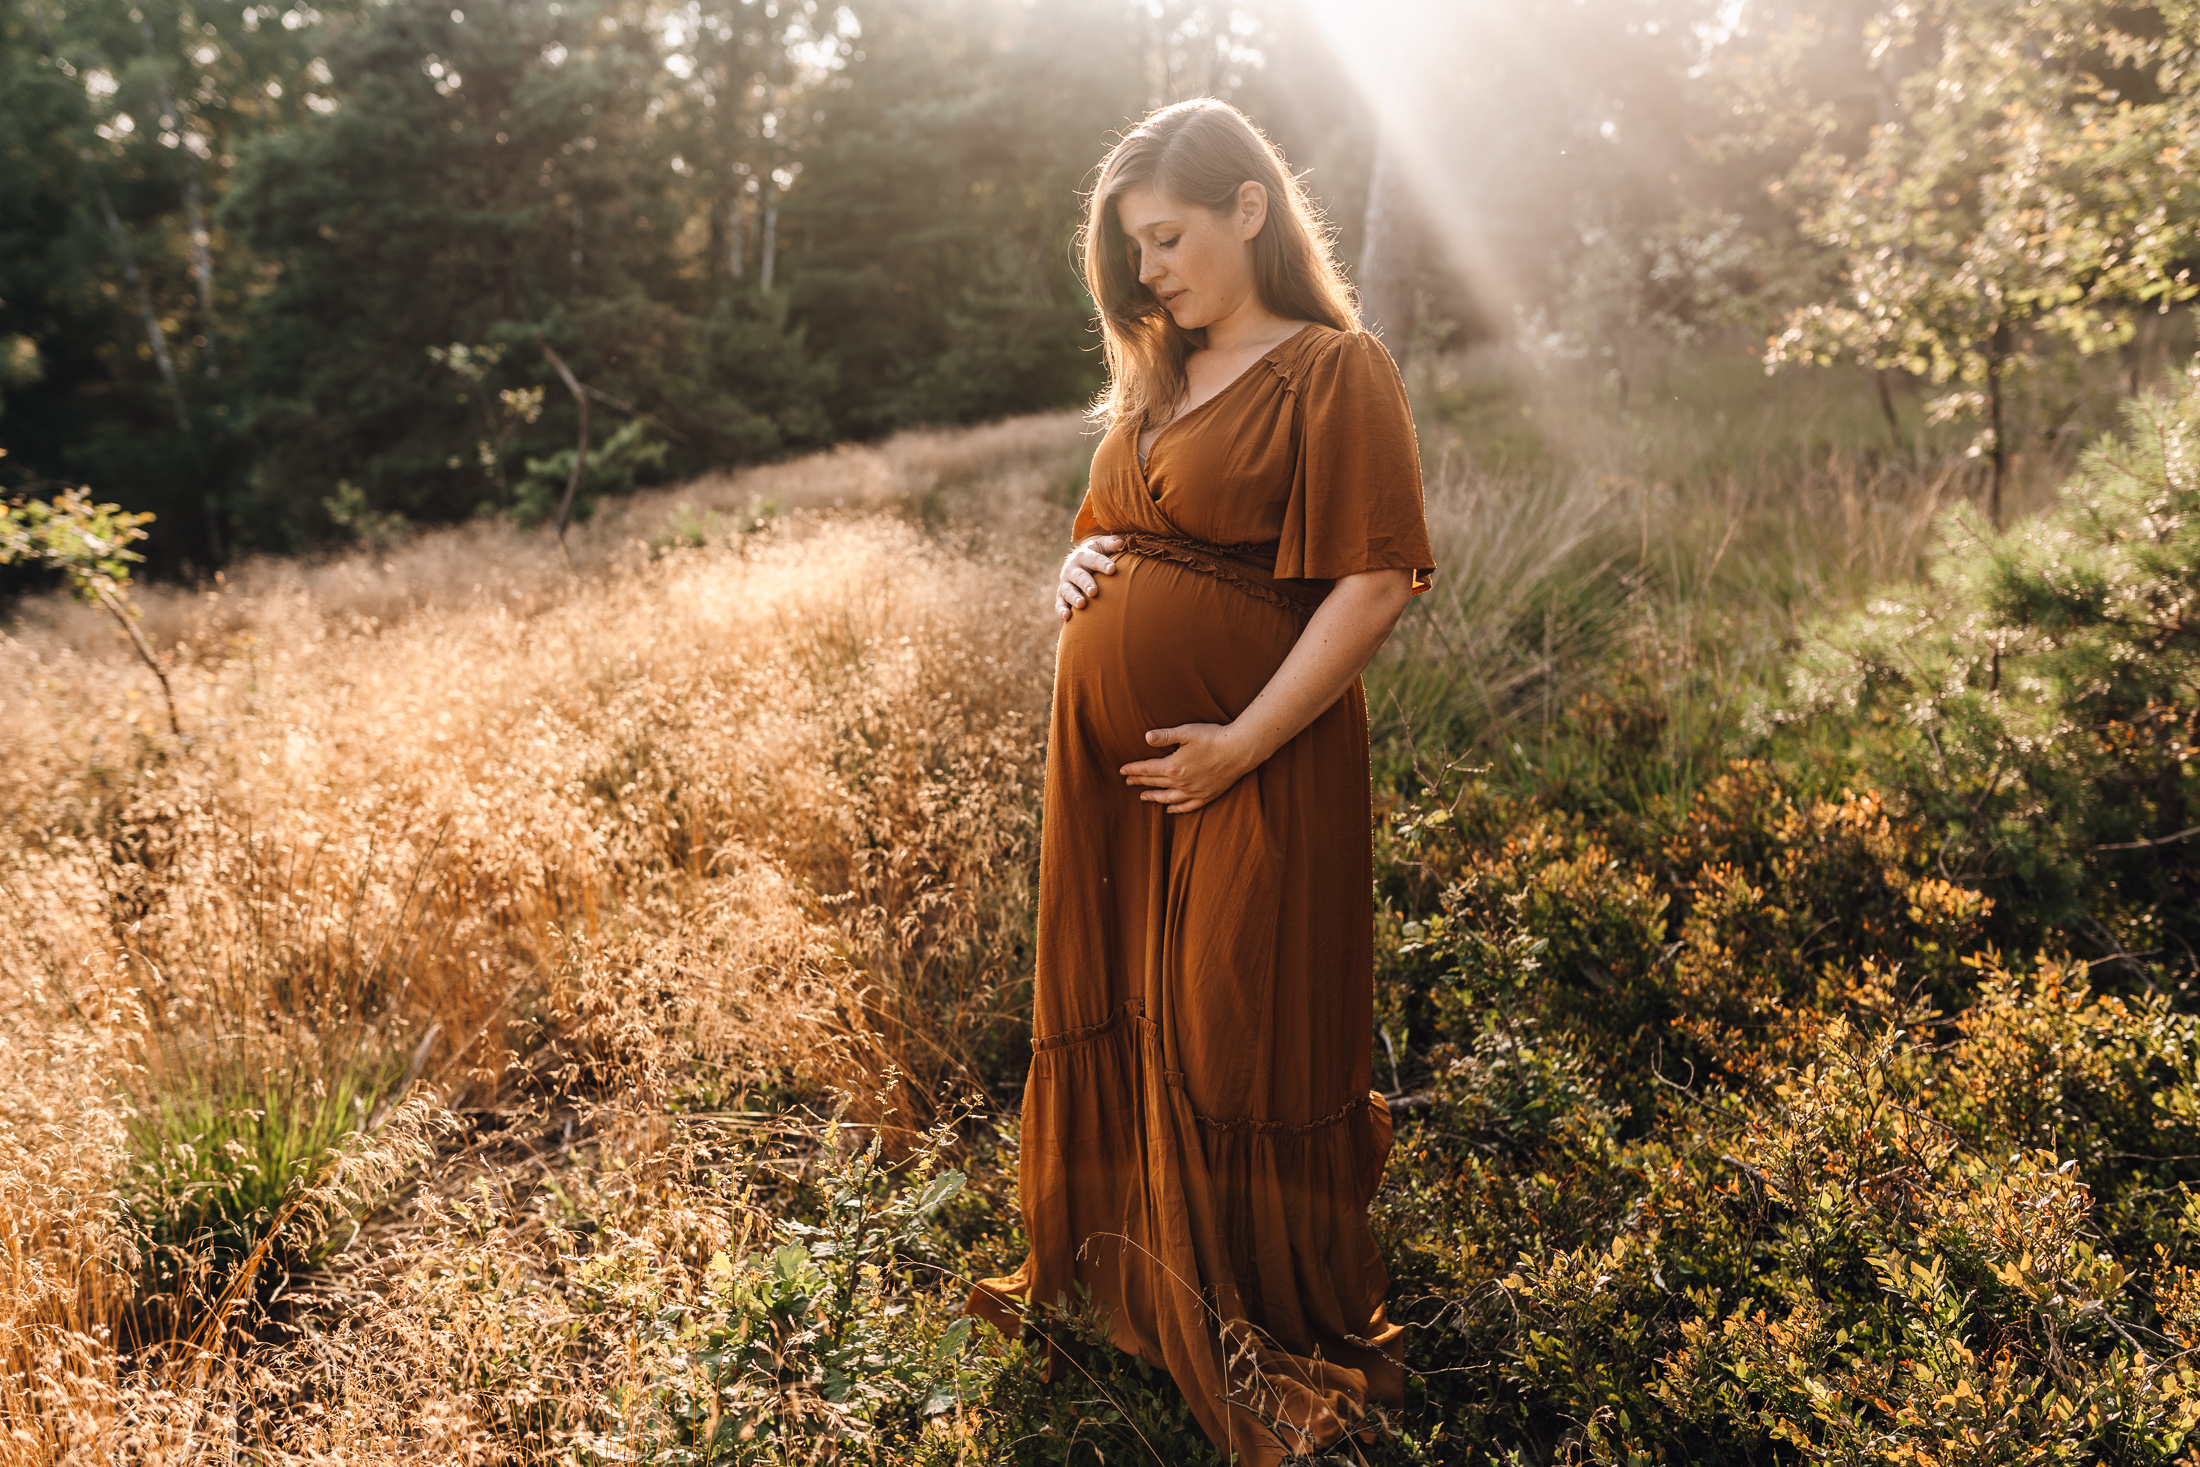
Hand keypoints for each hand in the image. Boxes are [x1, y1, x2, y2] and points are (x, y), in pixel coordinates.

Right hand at [1055, 535, 1124, 619]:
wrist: (1079, 559)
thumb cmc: (1096, 553)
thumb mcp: (1102, 545)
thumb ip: (1112, 543)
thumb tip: (1121, 543)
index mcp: (1084, 555)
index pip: (1094, 559)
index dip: (1102, 564)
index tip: (1112, 569)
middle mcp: (1072, 569)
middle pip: (1079, 576)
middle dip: (1086, 584)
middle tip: (1094, 592)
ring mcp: (1066, 582)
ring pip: (1068, 590)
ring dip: (1074, 598)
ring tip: (1082, 604)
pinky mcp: (1061, 594)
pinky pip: (1060, 602)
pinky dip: (1061, 610)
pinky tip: (1067, 617)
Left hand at [1119, 722, 1262, 814]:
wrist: (1240, 750)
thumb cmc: (1213, 737)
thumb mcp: (1186, 732)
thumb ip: (1164, 736)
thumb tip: (1145, 737)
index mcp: (1172, 767)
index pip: (1146, 769)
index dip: (1133, 769)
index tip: (1122, 771)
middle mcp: (1181, 783)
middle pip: (1154, 782)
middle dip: (1139, 781)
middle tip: (1128, 781)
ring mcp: (1194, 792)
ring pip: (1168, 798)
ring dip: (1153, 796)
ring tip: (1143, 796)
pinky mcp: (1206, 796)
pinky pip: (1187, 806)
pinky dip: (1176, 809)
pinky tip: (1169, 809)